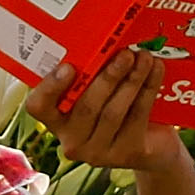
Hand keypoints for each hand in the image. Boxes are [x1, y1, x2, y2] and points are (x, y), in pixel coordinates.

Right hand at [31, 49, 184, 174]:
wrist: (153, 145)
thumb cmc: (118, 108)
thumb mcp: (99, 91)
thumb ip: (90, 73)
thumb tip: (102, 40)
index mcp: (56, 120)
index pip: (38, 106)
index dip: (50, 88)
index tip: (69, 67)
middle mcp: (72, 141)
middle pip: (85, 107)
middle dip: (107, 76)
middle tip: (125, 53)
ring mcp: (99, 153)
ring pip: (113, 112)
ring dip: (131, 80)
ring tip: (144, 57)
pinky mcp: (127, 154)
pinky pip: (137, 117)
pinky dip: (149, 89)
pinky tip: (156, 70)